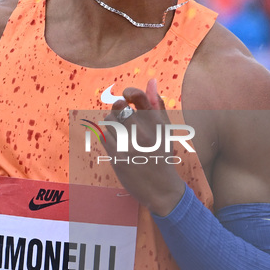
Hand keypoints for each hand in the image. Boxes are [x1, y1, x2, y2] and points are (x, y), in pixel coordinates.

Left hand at [105, 78, 186, 216]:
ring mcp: (128, 145)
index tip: (127, 97)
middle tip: (122, 117)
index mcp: (156, 123)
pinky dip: (109, 138)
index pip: (137, 96)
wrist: (161, 189)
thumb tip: (151, 80)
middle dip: (117, 109)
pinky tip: (119, 146)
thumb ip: (157, 105)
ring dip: (112, 124)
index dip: (128, 92)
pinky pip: (104, 136)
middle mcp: (142, 132)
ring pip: (108, 121)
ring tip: (123, 135)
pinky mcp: (116, 156)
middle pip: (117, 107)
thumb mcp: (165, 129)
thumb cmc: (162, 155)